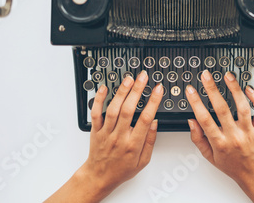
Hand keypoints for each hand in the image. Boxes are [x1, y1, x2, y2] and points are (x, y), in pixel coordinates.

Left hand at [46, 71, 162, 202]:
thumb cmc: (122, 169)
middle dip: (137, 91)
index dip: (153, 102)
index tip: (157, 89)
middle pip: (128, 110)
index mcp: (133, 145)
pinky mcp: (95, 130)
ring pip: (113, 109)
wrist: (99, 176)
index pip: (145, 119)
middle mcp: (119, 137)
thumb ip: (150, 141)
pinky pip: (96, 113)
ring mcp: (106, 133)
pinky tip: (104, 88)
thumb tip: (155, 122)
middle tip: (143, 77)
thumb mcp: (143, 161)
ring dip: (121, 92)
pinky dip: (99, 100)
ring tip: (128, 79)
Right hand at [185, 70, 253, 202]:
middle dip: (212, 90)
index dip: (196, 103)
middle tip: (206, 76)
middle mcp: (234, 136)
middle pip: (222, 109)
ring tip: (228, 76)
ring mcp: (248, 132)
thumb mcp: (210, 156)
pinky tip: (248, 89)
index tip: (191, 90)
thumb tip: (191, 121)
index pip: (204, 119)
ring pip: (242, 107)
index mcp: (220, 143)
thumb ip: (198, 139)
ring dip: (234, 89)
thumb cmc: (232, 165)